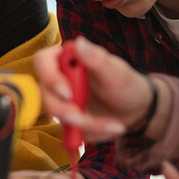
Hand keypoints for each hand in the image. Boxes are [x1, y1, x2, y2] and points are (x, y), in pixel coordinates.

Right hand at [34, 37, 155, 140]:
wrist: (136, 109)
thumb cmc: (126, 84)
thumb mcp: (116, 73)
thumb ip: (96, 59)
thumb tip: (79, 43)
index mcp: (68, 59)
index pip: (42, 61)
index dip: (49, 77)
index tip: (67, 93)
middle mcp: (60, 79)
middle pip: (45, 95)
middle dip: (66, 112)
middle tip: (86, 120)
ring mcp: (62, 101)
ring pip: (58, 118)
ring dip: (86, 126)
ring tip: (116, 126)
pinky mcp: (67, 121)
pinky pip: (71, 133)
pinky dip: (93, 135)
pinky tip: (111, 128)